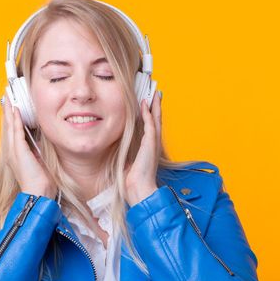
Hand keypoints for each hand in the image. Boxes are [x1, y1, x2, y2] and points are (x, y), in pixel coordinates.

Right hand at [1, 97, 56, 198]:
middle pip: (7, 127)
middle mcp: (11, 152)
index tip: (11, 107)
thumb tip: (39, 141)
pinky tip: (15, 111)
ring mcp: (14, 151)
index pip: (12, 132)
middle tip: (5, 98)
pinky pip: (16, 132)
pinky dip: (16, 121)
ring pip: (10, 127)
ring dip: (9, 112)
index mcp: (16, 154)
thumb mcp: (38, 162)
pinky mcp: (19, 152)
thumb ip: (36, 151)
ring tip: (8, 100)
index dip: (11, 119)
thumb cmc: (40, 182)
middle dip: (7, 112)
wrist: (38, 193)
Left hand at [124, 91, 161, 205]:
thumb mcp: (128, 165)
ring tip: (156, 93)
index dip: (151, 113)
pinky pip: (151, 124)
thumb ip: (127, 158)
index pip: (151, 126)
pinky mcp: (151, 143)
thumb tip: (122, 158)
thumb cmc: (133, 180)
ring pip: (156, 118)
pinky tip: (146, 103)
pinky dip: (148, 113)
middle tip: (157, 92)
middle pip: (157, 119)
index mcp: (148, 147)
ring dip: (155, 105)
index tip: (150, 102)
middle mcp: (153, 143)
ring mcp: (154, 142)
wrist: (139, 188)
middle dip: (157, 105)